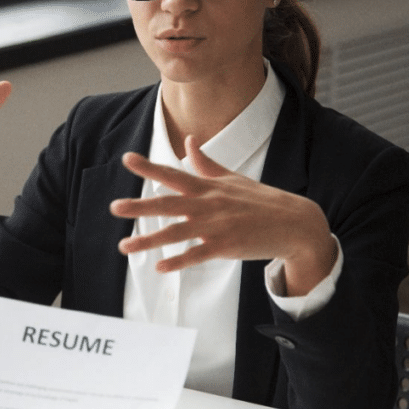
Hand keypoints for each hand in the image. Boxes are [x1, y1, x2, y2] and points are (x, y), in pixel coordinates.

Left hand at [109, 136, 335, 295]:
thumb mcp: (231, 178)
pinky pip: (197, 255)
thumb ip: (205, 163)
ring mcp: (216, 226)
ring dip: (149, 240)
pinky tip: (159, 267)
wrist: (294, 223)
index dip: (149, 167)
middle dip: (140, 206)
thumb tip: (189, 141)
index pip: (173, 174)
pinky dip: (178, 261)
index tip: (127, 159)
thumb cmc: (261, 200)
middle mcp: (208, 204)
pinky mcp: (226, 247)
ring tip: (124, 246)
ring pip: (177, 233)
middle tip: (114, 207)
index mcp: (208, 187)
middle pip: (168, 204)